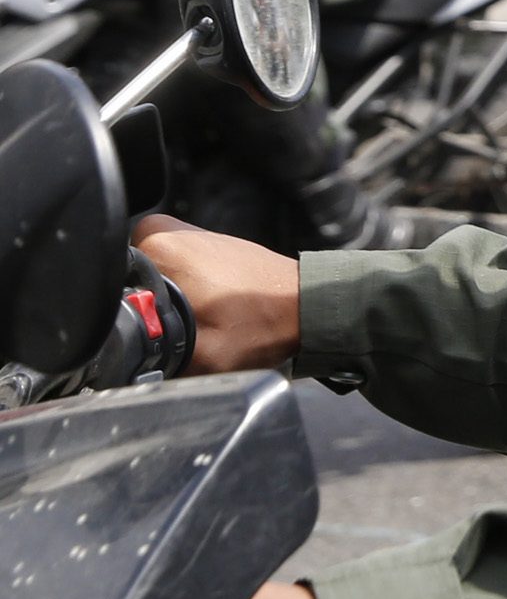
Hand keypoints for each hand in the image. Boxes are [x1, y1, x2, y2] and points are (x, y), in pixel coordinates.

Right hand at [133, 216, 300, 372]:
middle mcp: (165, 229)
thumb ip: (153, 360)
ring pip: (147, 278)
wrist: (308, 304)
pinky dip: (182, 293)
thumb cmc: (264, 322)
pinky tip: (207, 307)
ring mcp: (183, 232)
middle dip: (145, 310)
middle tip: (183, 327)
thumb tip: (123, 368)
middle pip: (125, 282)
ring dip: (164, 303)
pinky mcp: (200, 242)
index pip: (105, 284)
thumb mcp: (201, 355)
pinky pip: (170, 271)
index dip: (126, 316)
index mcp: (156, 245)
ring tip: (200, 317)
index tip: (153, 331)